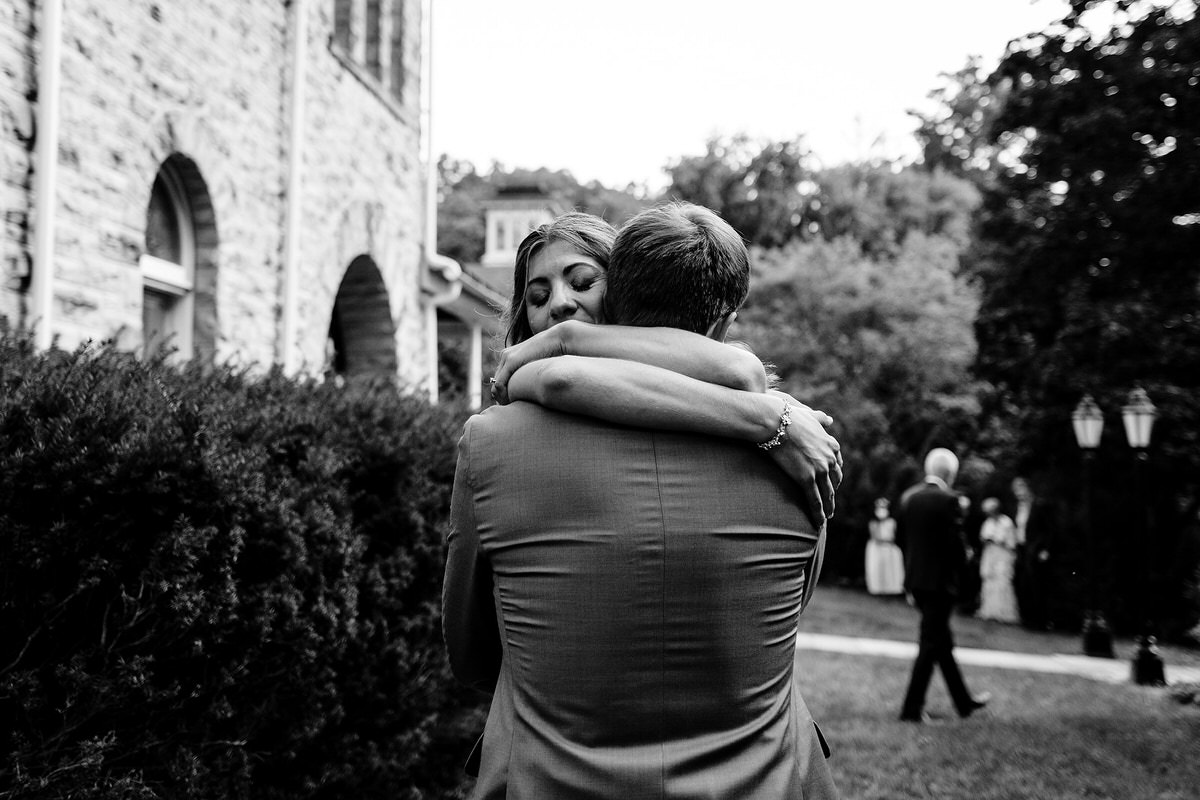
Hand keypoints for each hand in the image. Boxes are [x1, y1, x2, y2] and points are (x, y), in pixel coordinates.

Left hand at [490, 323, 573, 404]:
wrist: (556, 340)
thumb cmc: (552, 353)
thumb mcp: (536, 366)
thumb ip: (528, 374)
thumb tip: (528, 389)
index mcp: (510, 356)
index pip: (499, 378)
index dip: (503, 392)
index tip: (511, 402)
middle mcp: (505, 356)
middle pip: (496, 382)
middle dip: (501, 396)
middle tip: (509, 407)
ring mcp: (507, 357)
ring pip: (496, 384)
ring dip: (502, 397)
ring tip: (511, 406)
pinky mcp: (511, 360)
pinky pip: (501, 383)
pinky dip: (504, 394)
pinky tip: (512, 401)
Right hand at [764, 391, 842, 522]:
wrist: (776, 422)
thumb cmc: (788, 416)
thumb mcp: (810, 415)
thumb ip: (821, 419)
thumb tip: (830, 419)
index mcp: (831, 444)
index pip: (837, 465)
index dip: (834, 476)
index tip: (832, 483)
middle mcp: (829, 458)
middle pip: (834, 482)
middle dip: (832, 494)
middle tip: (830, 504)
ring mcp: (819, 470)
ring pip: (827, 494)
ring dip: (828, 508)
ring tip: (826, 517)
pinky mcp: (806, 478)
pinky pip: (815, 500)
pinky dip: (818, 513)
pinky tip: (819, 522)